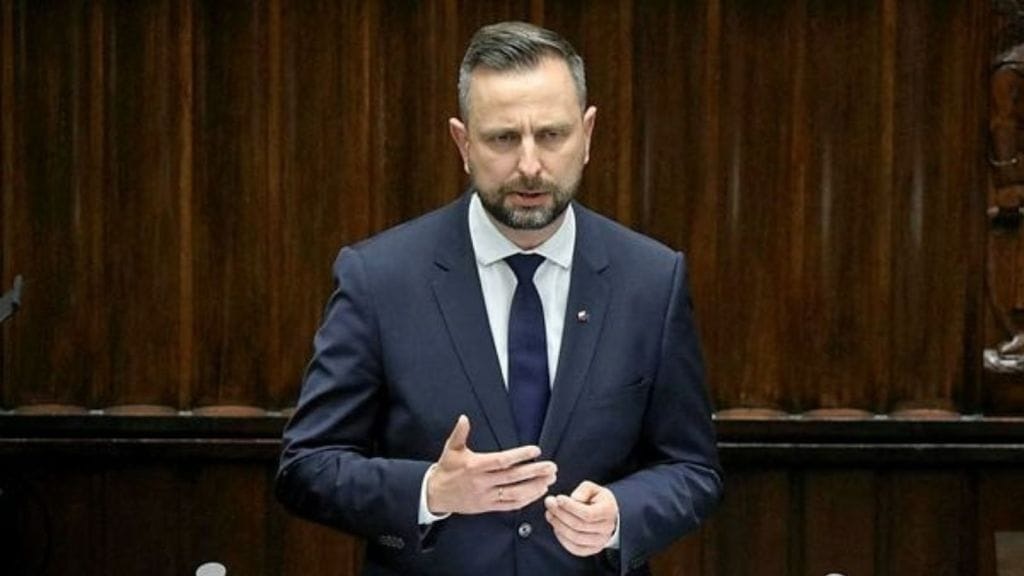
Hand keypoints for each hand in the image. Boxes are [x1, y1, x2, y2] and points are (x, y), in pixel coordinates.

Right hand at [427, 415, 556, 514]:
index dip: (520, 456)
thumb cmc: (446, 470)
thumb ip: (460, 433)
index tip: (535, 451)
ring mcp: (486, 497)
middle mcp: (482, 482)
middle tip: (551, 467)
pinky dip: (525, 500)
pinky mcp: (488, 507)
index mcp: (475, 466)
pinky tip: (537, 492)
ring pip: (515, 494)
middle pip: (513, 478)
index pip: (502, 461)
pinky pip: (510, 505)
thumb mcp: (451, 449)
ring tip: (549, 479)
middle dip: (534, 472)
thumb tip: (464, 418)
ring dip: (534, 487)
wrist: (435, 494)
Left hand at [544, 481, 617, 556]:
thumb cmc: (597, 500)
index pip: (587, 513)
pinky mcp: (592, 549)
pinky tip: (556, 527)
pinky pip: (575, 548)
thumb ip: (583, 490)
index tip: (558, 498)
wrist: (607, 515)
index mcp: (608, 511)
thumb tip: (572, 499)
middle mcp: (606, 528)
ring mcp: (600, 541)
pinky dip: (562, 539)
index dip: (570, 506)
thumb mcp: (593, 489)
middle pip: (579, 526)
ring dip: (558, 526)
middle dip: (560, 514)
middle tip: (549, 504)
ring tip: (550, 514)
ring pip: (575, 538)